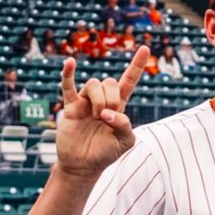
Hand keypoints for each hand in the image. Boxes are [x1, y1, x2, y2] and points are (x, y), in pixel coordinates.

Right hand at [56, 46, 149, 178]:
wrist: (84, 165)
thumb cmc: (106, 153)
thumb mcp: (126, 142)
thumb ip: (125, 125)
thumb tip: (107, 113)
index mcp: (119, 107)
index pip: (129, 81)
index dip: (137, 65)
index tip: (146, 49)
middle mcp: (102, 100)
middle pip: (110, 82)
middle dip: (112, 97)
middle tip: (107, 116)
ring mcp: (86, 102)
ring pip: (94, 84)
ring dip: (98, 100)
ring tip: (96, 117)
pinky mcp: (71, 107)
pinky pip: (68, 86)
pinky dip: (68, 74)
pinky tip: (70, 63)